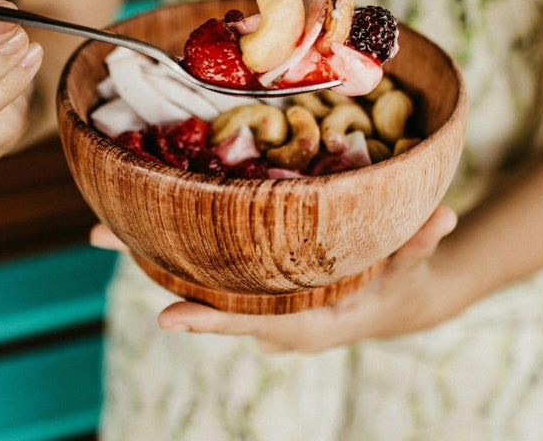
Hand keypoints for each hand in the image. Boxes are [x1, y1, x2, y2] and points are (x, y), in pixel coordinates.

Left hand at [90, 205, 458, 351]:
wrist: (393, 300)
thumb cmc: (400, 285)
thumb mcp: (413, 267)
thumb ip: (421, 245)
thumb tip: (442, 217)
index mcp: (308, 321)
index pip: (256, 325)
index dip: (214, 322)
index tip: (166, 318)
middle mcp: (273, 315)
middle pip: (207, 297)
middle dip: (153, 269)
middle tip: (100, 235)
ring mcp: (260, 299)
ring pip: (199, 279)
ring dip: (151, 252)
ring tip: (103, 225)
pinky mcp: (257, 280)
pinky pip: (211, 266)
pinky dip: (178, 246)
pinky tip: (147, 220)